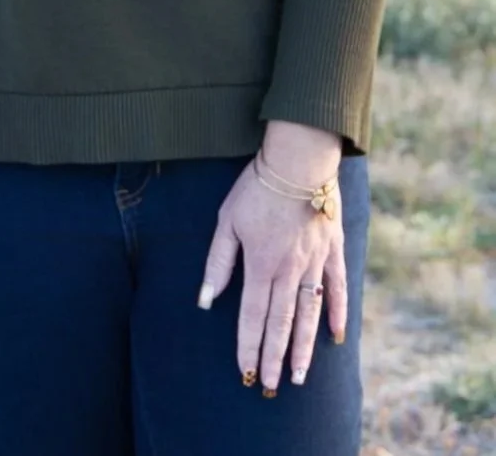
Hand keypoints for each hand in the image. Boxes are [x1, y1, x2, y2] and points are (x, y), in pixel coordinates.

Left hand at [197, 156, 347, 393]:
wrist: (298, 160)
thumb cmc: (257, 187)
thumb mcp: (227, 219)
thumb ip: (219, 261)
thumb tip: (206, 298)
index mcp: (260, 264)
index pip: (251, 315)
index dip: (248, 346)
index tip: (246, 372)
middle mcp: (288, 270)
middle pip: (280, 322)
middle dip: (275, 357)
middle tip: (272, 386)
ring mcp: (315, 262)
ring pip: (309, 313)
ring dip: (304, 347)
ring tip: (300, 376)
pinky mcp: (334, 250)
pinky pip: (338, 287)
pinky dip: (338, 312)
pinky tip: (337, 335)